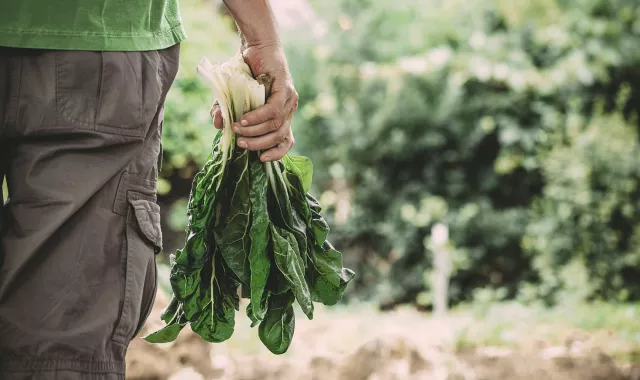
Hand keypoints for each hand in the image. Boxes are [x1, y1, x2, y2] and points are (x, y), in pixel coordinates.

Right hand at [211, 43, 297, 161]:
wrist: (255, 45)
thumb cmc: (244, 71)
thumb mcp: (231, 96)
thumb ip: (225, 111)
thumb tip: (217, 125)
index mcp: (281, 115)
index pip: (286, 141)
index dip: (277, 153)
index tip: (261, 160)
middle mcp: (289, 109)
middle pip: (279, 136)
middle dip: (259, 144)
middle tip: (241, 144)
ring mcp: (290, 99)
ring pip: (276, 124)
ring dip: (256, 130)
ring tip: (238, 129)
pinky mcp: (286, 88)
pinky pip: (274, 109)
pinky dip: (259, 117)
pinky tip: (245, 119)